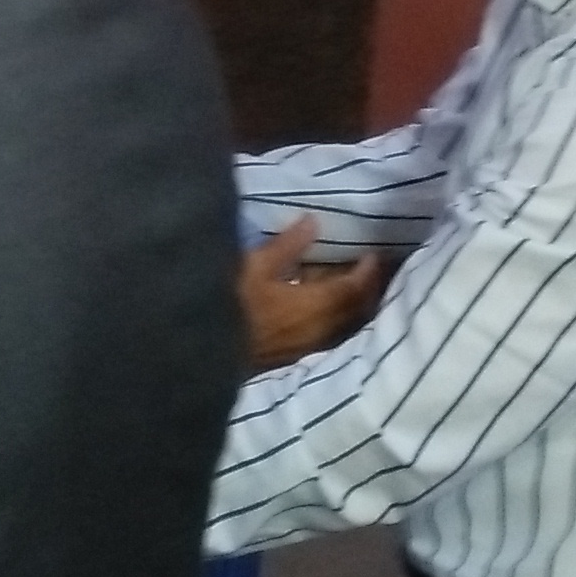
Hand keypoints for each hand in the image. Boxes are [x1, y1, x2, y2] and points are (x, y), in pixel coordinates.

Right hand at [238, 217, 385, 370]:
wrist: (201, 351)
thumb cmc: (230, 302)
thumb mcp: (256, 265)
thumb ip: (288, 245)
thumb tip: (314, 222)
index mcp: (315, 307)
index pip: (353, 288)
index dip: (367, 271)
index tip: (374, 252)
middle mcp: (318, 331)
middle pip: (353, 310)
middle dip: (363, 288)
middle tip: (367, 266)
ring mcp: (304, 347)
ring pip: (339, 323)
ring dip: (346, 303)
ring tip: (343, 281)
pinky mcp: (288, 354)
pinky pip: (323, 332)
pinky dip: (329, 314)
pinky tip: (315, 302)